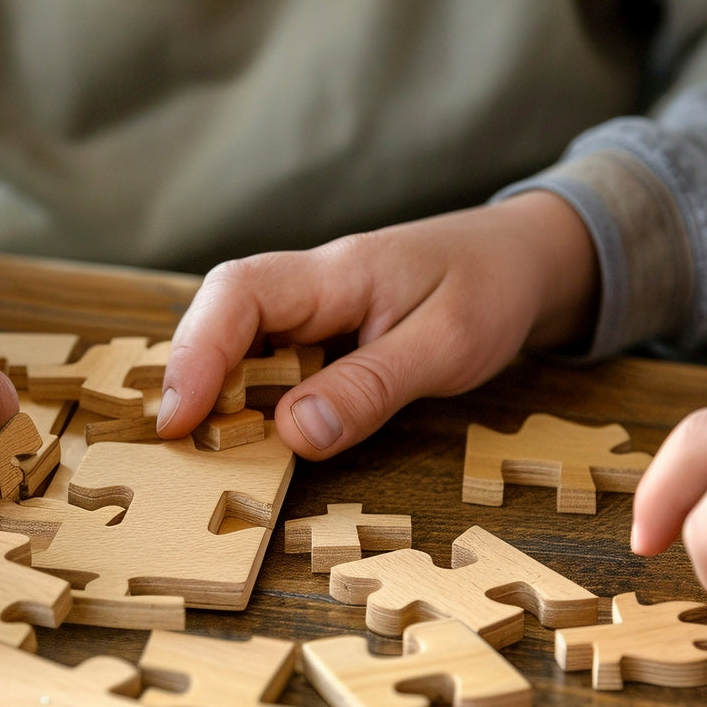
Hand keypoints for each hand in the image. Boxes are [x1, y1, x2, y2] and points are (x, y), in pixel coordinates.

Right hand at [157, 193, 597, 457]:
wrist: (527, 259)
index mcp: (337, 272)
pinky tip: (261, 434)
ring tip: (214, 448)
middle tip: (184, 445)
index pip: (239, 294)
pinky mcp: (323, 332)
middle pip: (221, 315)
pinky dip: (255, 396)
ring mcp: (313, 308)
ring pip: (240, 340)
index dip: (196, 354)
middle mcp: (311, 284)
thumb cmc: (493, 290)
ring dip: (220, 391)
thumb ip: (371, 388)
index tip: (180, 419)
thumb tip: (294, 434)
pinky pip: (271, 360)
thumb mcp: (447, 347)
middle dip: (192, 376)